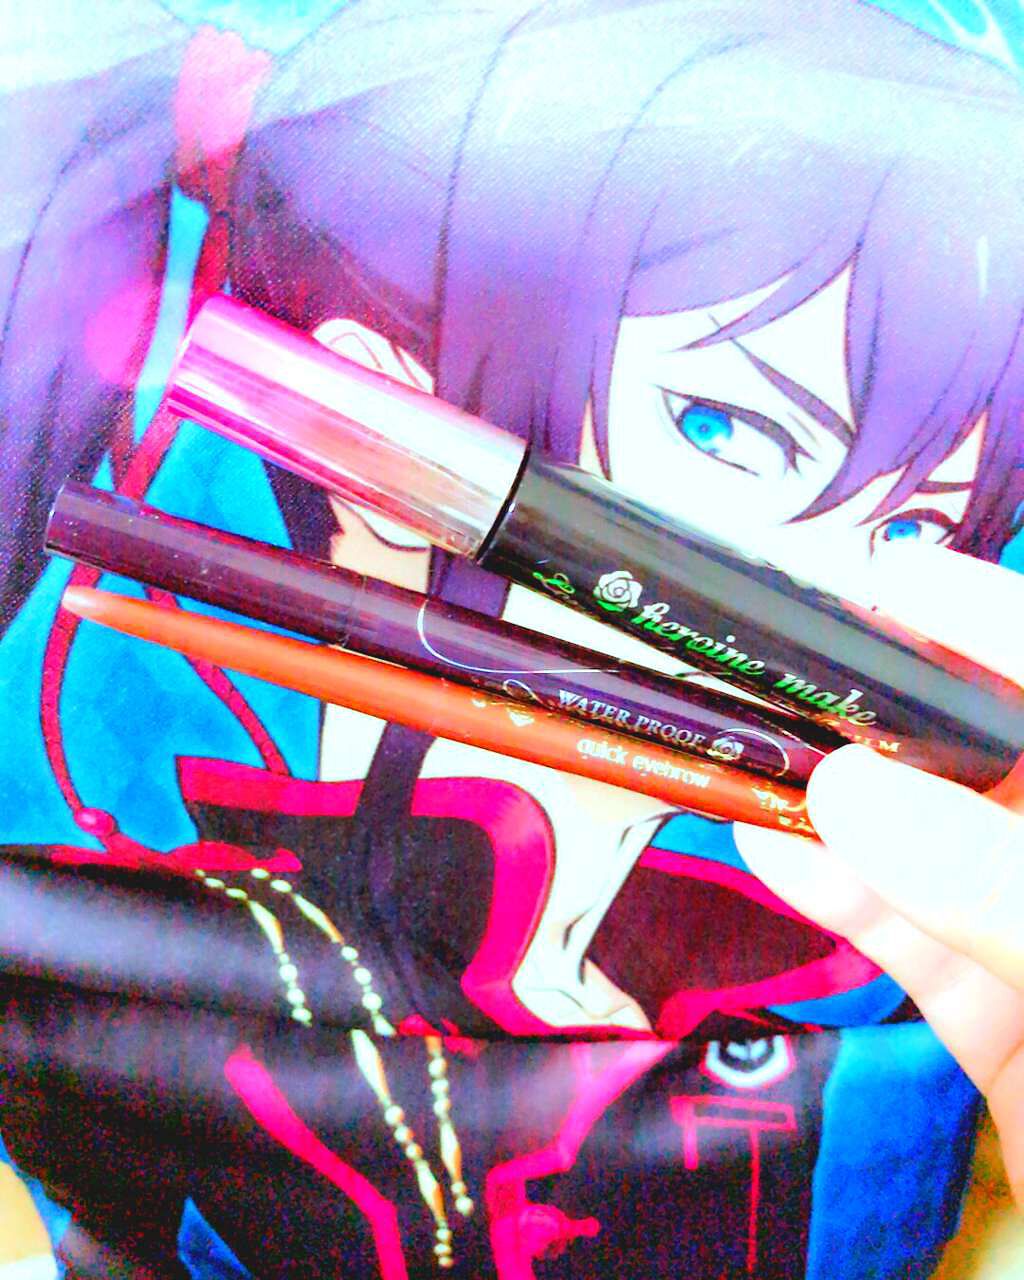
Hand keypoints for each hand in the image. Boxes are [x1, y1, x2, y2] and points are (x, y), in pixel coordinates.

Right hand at [735, 543, 1023, 1204]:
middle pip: (976, 751)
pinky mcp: (989, 1003)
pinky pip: (905, 935)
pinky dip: (835, 895)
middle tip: (770, 663)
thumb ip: (992, 883)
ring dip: (831, 803)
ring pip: (925, 844)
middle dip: (876, 707)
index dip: (974, 619)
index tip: (871, 581)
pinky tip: (769, 847)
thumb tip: (842, 791)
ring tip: (741, 748)